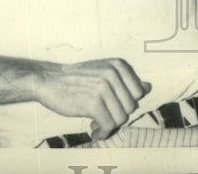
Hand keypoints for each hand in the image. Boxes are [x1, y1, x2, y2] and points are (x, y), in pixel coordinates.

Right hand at [35, 58, 150, 140]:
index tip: (113, 106)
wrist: (49, 81)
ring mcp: (103, 88)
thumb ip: (125, 79)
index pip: (139, 91)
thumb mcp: (103, 70)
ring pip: (121, 118)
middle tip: (103, 117)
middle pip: (131, 106)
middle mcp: (113, 74)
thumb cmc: (78, 78)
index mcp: (118, 65)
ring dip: (109, 126)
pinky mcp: (93, 103)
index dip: (127, 103)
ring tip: (97, 123)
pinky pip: (108, 125)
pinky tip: (94, 131)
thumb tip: (148, 87)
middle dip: (118, 115)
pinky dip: (103, 133)